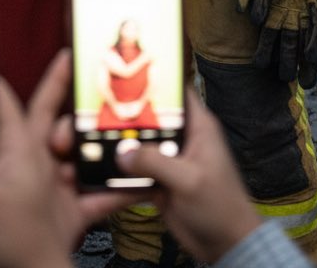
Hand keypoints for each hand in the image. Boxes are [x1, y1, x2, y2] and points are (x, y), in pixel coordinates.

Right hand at [114, 87, 261, 263]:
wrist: (224, 244)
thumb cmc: (219, 206)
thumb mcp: (188, 179)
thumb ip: (155, 162)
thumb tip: (122, 153)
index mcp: (198, 126)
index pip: (177, 92)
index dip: (155, 80)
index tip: (126, 73)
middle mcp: (183, 138)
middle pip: (152, 117)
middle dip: (129, 114)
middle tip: (97, 107)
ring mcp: (170, 159)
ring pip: (141, 143)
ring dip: (123, 144)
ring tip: (91, 135)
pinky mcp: (160, 180)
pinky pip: (137, 169)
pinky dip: (122, 169)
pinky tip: (101, 165)